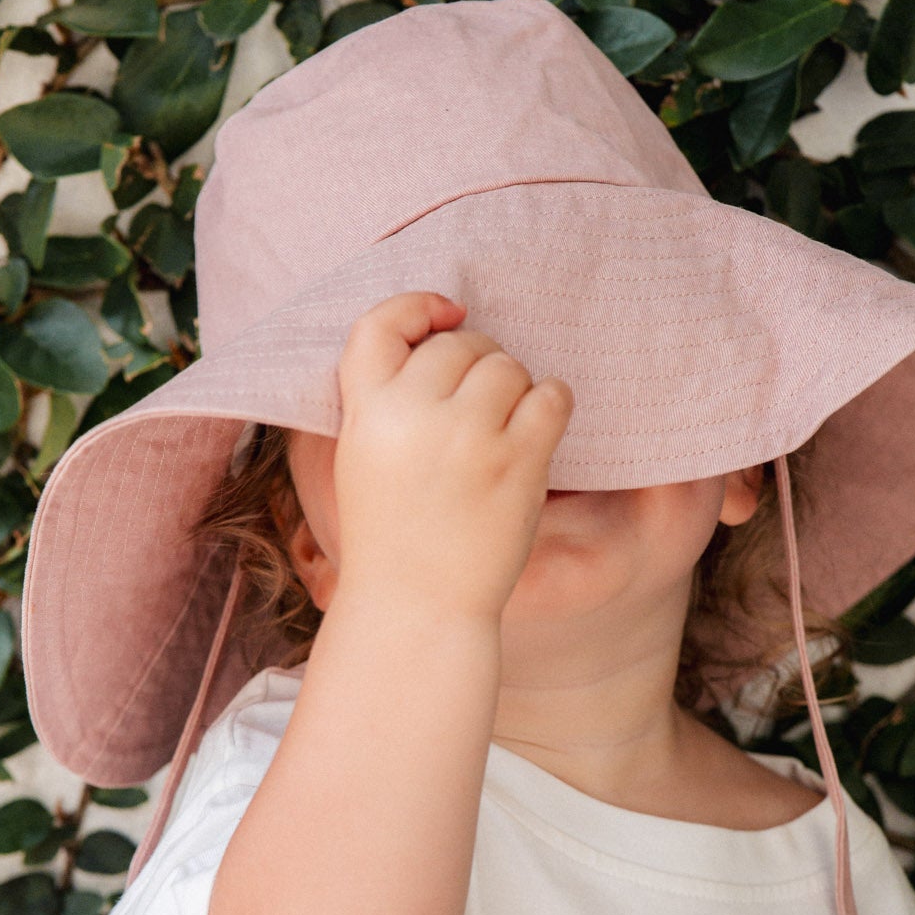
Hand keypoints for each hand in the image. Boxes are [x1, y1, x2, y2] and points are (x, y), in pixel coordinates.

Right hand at [332, 290, 574, 622]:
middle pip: (459, 345)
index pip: (379, 324)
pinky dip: (550, 405)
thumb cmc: (393, 535)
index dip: (416, 306)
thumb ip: (388, 401)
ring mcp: (469, 437)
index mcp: (365, 414)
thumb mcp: (363, 459)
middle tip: (478, 411)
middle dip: (476, 364)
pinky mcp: (517, 461)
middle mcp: (414, 416)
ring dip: (514, 388)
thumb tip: (445, 332)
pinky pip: (551, 396)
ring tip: (504, 431)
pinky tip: (536, 432)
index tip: (446, 316)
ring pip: (508, 365)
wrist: (416, 609)